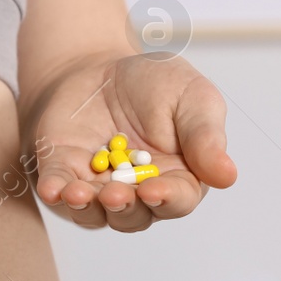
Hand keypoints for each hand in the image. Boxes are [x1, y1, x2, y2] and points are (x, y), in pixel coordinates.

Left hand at [29, 52, 236, 230]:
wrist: (100, 65)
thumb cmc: (155, 84)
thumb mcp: (191, 97)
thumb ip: (205, 135)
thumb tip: (227, 176)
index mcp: (178, 178)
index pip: (176, 200)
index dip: (167, 199)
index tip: (155, 190)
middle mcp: (137, 192)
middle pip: (133, 215)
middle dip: (124, 208)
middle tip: (116, 195)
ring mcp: (97, 187)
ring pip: (93, 213)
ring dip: (86, 208)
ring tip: (79, 193)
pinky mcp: (63, 173)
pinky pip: (58, 190)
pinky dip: (54, 193)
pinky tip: (53, 190)